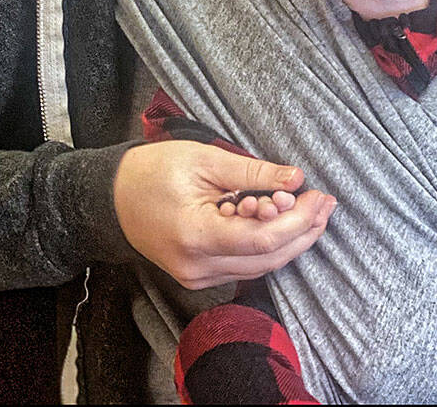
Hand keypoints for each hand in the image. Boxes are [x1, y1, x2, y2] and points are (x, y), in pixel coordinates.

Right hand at [113, 140, 336, 289]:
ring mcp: (196, 276)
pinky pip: (244, 265)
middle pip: (267, 260)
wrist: (110, 197)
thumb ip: (253, 173)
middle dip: (303, 231)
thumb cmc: (152, 172)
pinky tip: (282, 221)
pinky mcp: (198, 274)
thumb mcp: (205, 161)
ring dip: (291, 240)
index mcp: (196, 237)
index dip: (299, 220)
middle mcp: (197, 267)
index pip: (263, 241)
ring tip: (314, 209)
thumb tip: (296, 180)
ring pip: (259, 267)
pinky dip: (268, 246)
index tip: (320, 196)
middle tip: (326, 202)